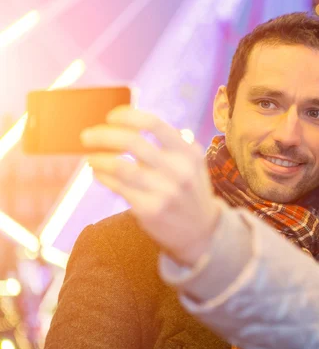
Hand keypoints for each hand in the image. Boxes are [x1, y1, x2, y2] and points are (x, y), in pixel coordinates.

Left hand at [81, 106, 220, 264]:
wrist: (202, 231)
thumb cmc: (190, 191)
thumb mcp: (193, 163)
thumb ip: (172, 143)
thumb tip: (135, 122)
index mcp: (188, 153)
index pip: (153, 124)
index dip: (127, 116)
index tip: (111, 117)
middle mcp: (177, 170)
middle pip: (131, 142)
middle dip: (102, 135)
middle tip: (86, 136)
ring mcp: (163, 191)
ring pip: (119, 166)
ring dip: (98, 159)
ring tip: (91, 158)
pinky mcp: (149, 210)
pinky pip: (118, 187)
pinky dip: (103, 177)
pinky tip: (100, 174)